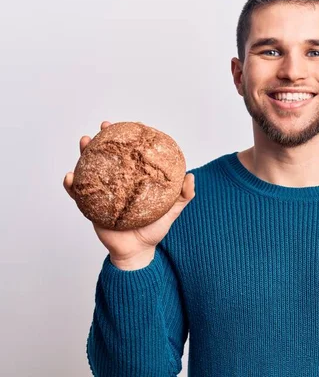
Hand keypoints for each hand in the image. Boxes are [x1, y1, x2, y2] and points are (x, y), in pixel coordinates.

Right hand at [63, 121, 195, 269]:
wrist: (137, 252)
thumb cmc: (153, 230)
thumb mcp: (172, 211)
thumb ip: (183, 195)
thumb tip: (190, 176)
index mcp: (133, 180)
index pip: (131, 155)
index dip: (130, 139)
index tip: (132, 125)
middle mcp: (116, 183)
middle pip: (107, 156)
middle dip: (104, 139)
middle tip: (104, 127)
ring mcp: (102, 193)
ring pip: (89, 169)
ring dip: (84, 153)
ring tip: (85, 141)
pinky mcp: (89, 207)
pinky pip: (77, 194)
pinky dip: (70, 184)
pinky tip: (69, 177)